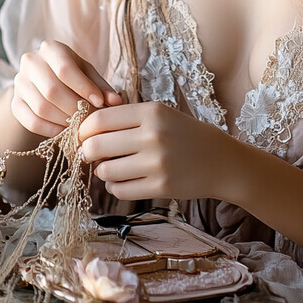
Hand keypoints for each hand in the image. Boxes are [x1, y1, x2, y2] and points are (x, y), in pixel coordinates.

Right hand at [11, 40, 122, 136]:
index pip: (65, 69)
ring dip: (64, 121)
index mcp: (50, 49)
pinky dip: (50, 130)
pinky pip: (30, 121)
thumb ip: (101, 86)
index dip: (84, 88)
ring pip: (41, 108)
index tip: (101, 103)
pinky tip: (64, 132)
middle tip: (91, 119)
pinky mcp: (14, 103)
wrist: (44, 77)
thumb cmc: (72, 73)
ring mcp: (19, 83)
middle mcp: (30, 62)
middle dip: (75, 108)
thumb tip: (116, 102)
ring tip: (80, 125)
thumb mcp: (87, 72)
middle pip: (52, 90)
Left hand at [78, 102, 237, 200]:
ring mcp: (157, 163)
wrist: (219, 160)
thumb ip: (126, 119)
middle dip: (86, 152)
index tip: (82, 136)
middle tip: (89, 155)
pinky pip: (120, 191)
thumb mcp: (159, 114)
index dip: (83, 130)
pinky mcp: (161, 188)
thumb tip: (85, 132)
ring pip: (105, 171)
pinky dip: (115, 187)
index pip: (99, 119)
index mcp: (151, 112)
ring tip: (111, 167)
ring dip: (102, 172)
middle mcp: (153, 136)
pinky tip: (125, 180)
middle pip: (96, 146)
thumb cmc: (183, 134)